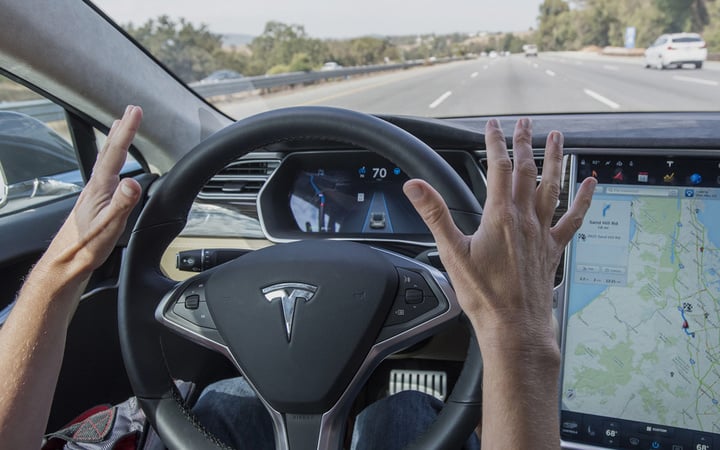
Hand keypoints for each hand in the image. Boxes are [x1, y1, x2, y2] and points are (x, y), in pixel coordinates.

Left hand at [37, 105, 142, 279]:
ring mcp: (93, 194)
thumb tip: (133, 182)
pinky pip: (105, 173)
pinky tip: (115, 168)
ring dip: (115, 142)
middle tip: (130, 111)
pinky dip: (112, 161)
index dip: (127, 131)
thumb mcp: (109, 226)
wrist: (66, 262)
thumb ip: (122, 203)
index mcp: (99, 188)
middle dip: (121, 129)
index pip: (116, 153)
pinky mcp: (94, 203)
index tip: (135, 111)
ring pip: (105, 161)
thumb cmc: (86, 247)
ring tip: (120, 129)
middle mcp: (94, 187)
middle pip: (108, 151)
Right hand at [404, 118, 595, 351]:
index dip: (495, 142)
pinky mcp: (553, 249)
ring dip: (554, 159)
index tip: (493, 125)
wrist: (515, 327)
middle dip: (524, 143)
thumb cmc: (484, 295)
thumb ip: (434, 214)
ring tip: (557, 137)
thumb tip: (415, 187)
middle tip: (525, 122)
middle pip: (526, 171)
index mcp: (500, 216)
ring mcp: (542, 233)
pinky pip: (572, 218)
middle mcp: (525, 219)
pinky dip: (582, 199)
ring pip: (552, 186)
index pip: (498, 167)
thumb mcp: (452, 252)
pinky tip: (589, 183)